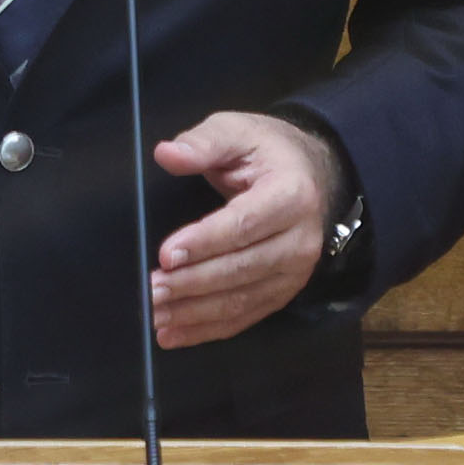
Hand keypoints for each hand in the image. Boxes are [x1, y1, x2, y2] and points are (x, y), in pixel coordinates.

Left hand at [148, 111, 341, 347]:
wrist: (313, 175)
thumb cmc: (266, 151)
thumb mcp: (237, 130)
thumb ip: (203, 142)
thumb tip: (167, 154)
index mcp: (291, 194)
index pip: (244, 224)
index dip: (204, 242)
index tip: (166, 254)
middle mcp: (300, 240)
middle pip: (241, 268)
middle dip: (192, 283)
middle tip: (150, 290)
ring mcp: (295, 272)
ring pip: (241, 299)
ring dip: (194, 312)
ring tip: (154, 315)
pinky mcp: (283, 292)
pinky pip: (244, 316)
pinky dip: (207, 329)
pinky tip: (173, 333)